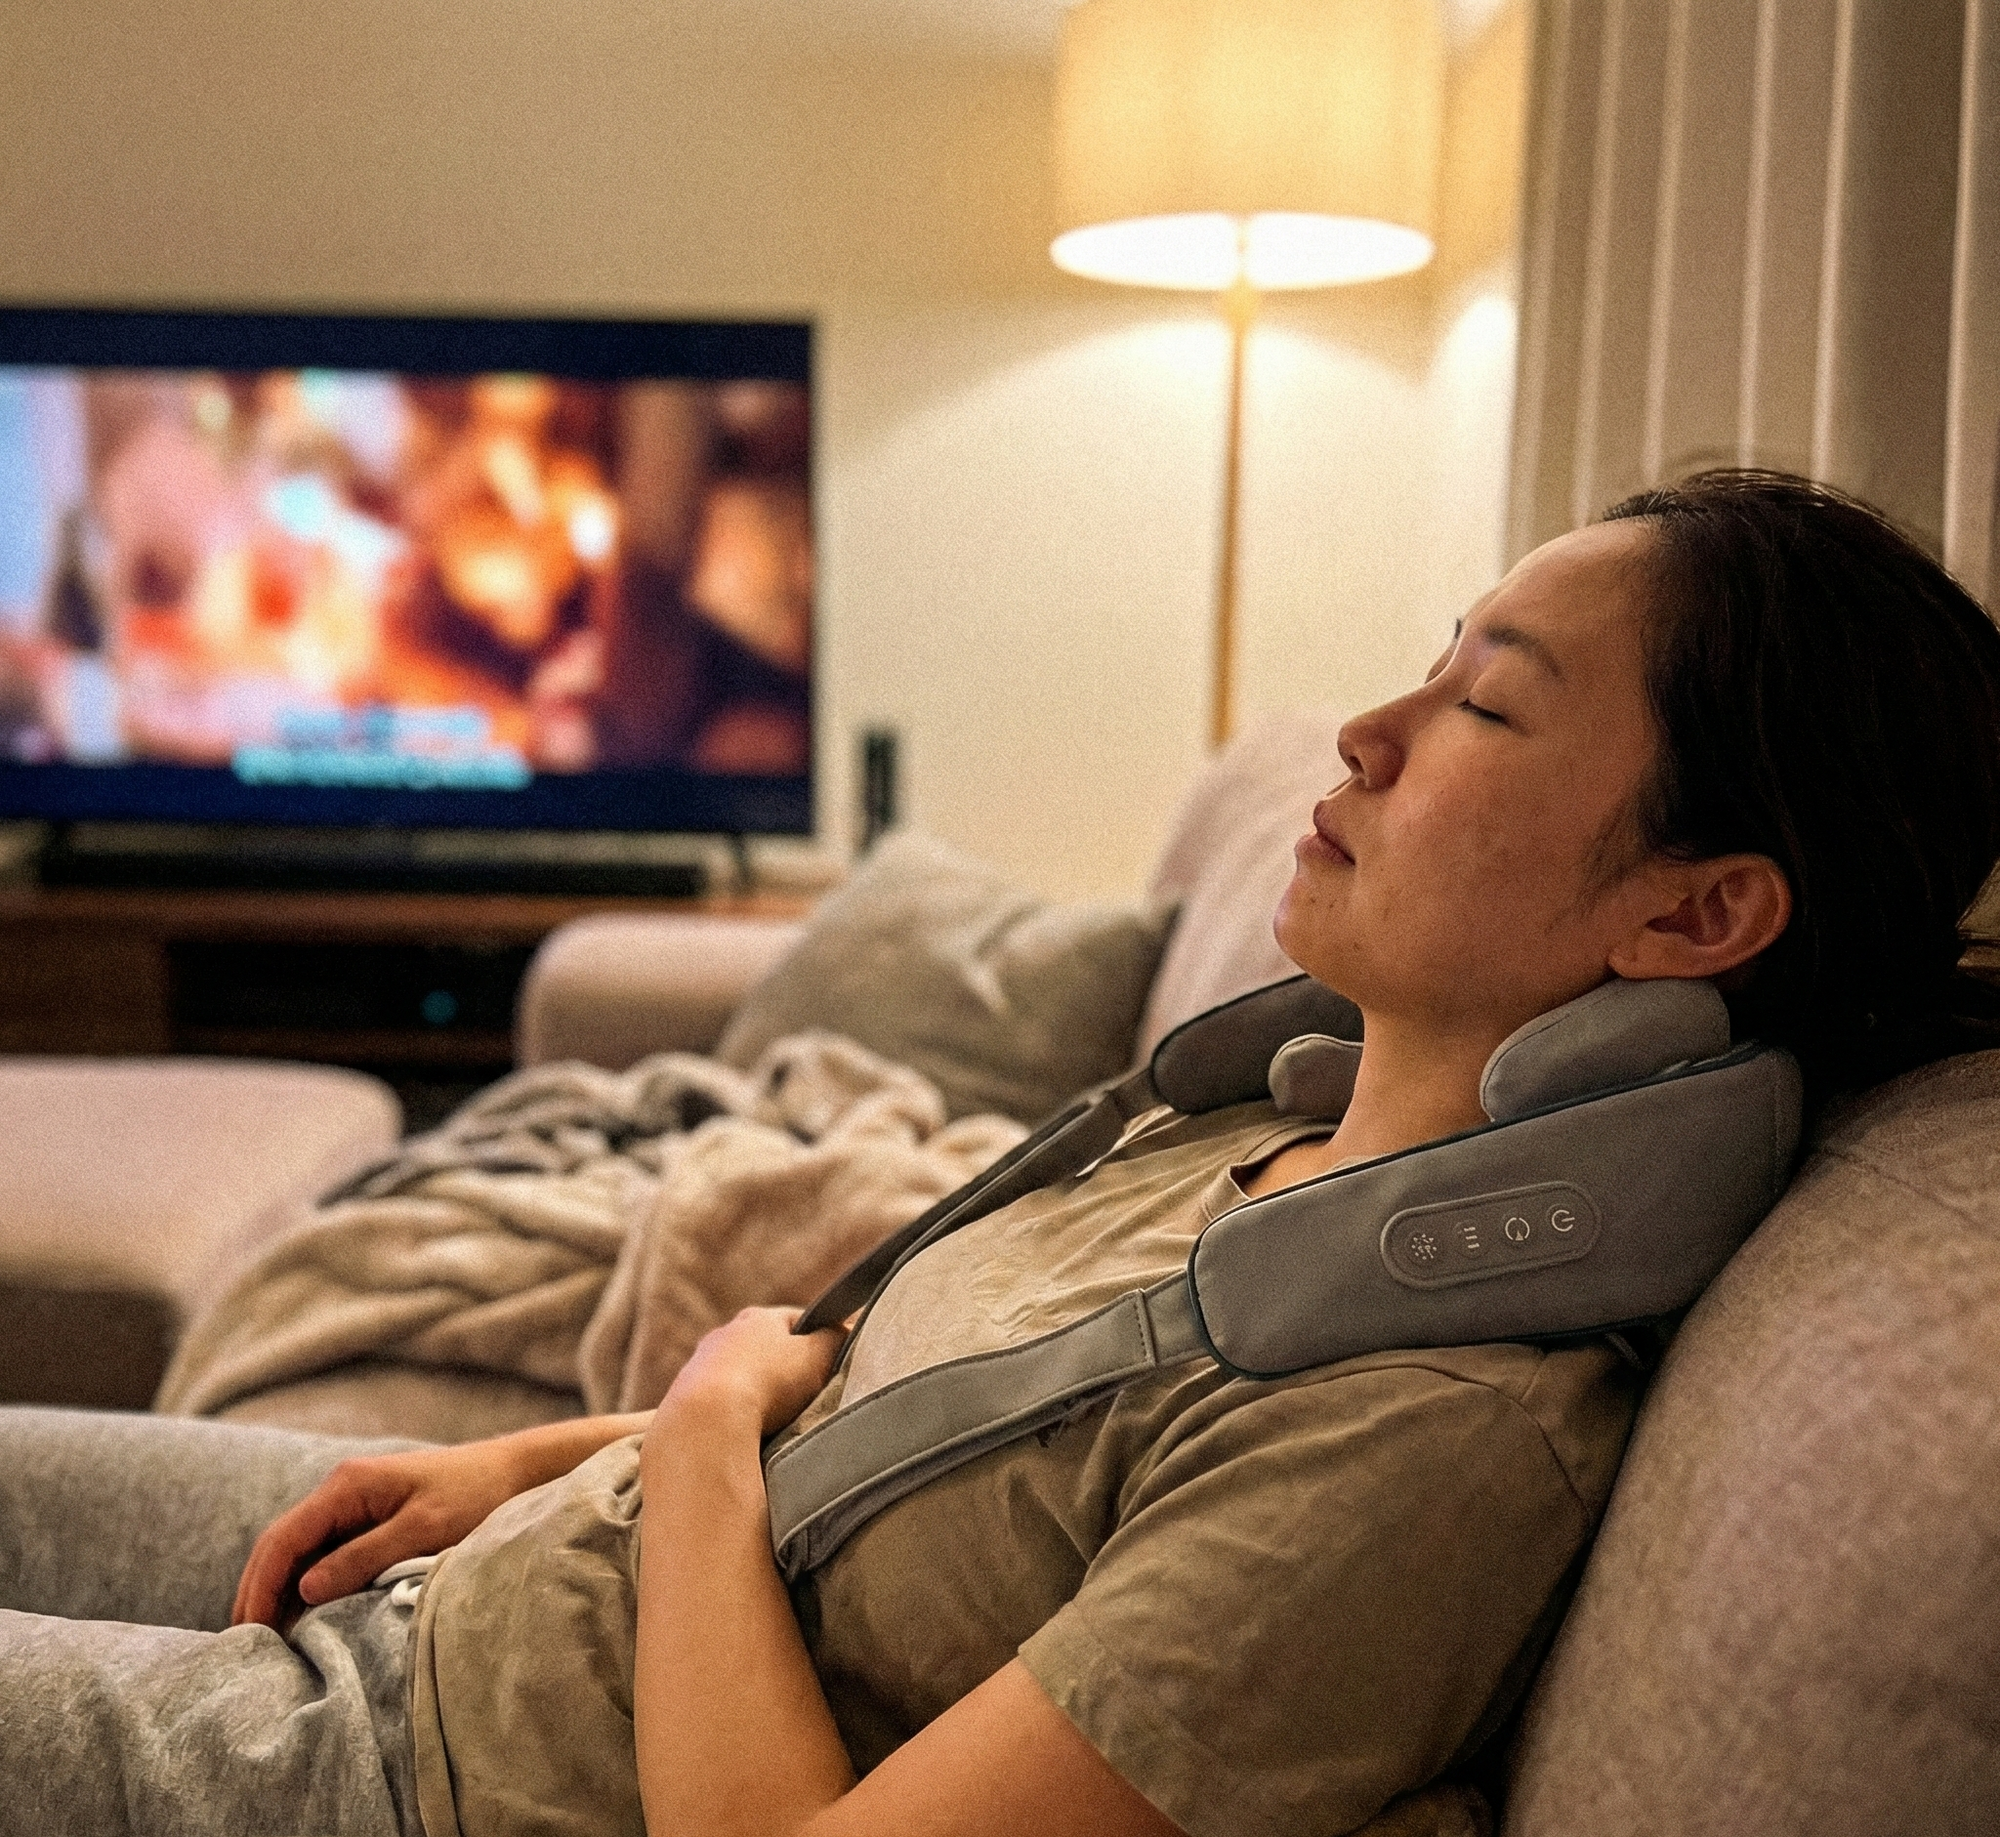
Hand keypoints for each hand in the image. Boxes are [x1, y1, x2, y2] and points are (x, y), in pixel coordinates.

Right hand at [232, 1438, 534, 1629]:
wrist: (517, 1473)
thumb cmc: (477, 1496)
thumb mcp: (424, 1529)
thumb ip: (365, 1557)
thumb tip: (305, 1590)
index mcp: (347, 1486)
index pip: (283, 1539)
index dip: (260, 1587)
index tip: (249, 1634)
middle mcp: (342, 1493)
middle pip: (281, 1548)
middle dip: (258, 1595)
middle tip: (245, 1652)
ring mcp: (354, 1508)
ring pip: (299, 1556)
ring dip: (279, 1596)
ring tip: (266, 1649)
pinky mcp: (370, 1524)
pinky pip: (325, 1559)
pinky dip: (306, 1591)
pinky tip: (301, 1625)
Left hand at [651, 1307, 844, 1449]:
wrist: (705, 1421)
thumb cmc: (767, 1383)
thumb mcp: (817, 1355)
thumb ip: (835, 1338)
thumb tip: (844, 1330)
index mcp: (757, 1318)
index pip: (796, 1320)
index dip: (818, 1340)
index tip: (830, 1364)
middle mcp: (723, 1334)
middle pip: (763, 1349)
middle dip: (782, 1369)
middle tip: (803, 1395)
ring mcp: (698, 1366)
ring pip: (737, 1376)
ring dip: (753, 1393)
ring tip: (771, 1420)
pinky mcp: (680, 1399)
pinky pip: (715, 1404)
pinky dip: (730, 1414)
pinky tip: (742, 1431)